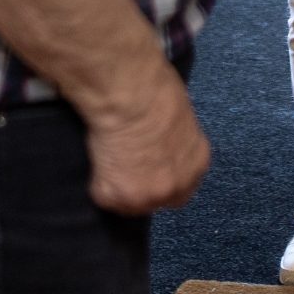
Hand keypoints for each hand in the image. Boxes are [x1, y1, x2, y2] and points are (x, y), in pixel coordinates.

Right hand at [84, 64, 210, 213]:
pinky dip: (96, 179)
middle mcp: (177, 186)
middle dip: (142, 188)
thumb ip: (175, 141)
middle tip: (125, 165)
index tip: (148, 170)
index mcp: (197, 164)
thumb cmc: (154, 90)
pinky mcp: (117, 197)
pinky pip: (102, 195)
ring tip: (110, 155)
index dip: (162, 179)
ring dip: (118, 186)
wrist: (130, 96)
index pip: (182, 187)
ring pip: (128, 203)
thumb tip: (162, 140)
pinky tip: (100, 156)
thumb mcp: (180, 117)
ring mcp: (148, 197)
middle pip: (158, 201)